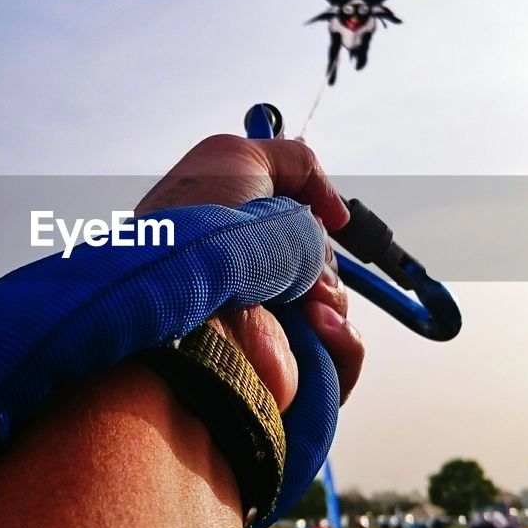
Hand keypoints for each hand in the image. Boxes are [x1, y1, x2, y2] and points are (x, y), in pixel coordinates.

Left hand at [135, 134, 365, 410]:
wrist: (183, 322)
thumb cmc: (196, 234)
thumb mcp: (238, 158)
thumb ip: (294, 165)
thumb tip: (330, 212)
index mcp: (228, 233)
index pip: (290, 216)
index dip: (312, 208)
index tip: (325, 213)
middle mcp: (244, 276)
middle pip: (319, 256)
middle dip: (319, 253)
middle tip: (295, 259)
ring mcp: (267, 324)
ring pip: (336, 301)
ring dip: (329, 291)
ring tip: (300, 298)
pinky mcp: (287, 368)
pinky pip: (344, 352)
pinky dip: (341, 336)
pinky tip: (318, 324)